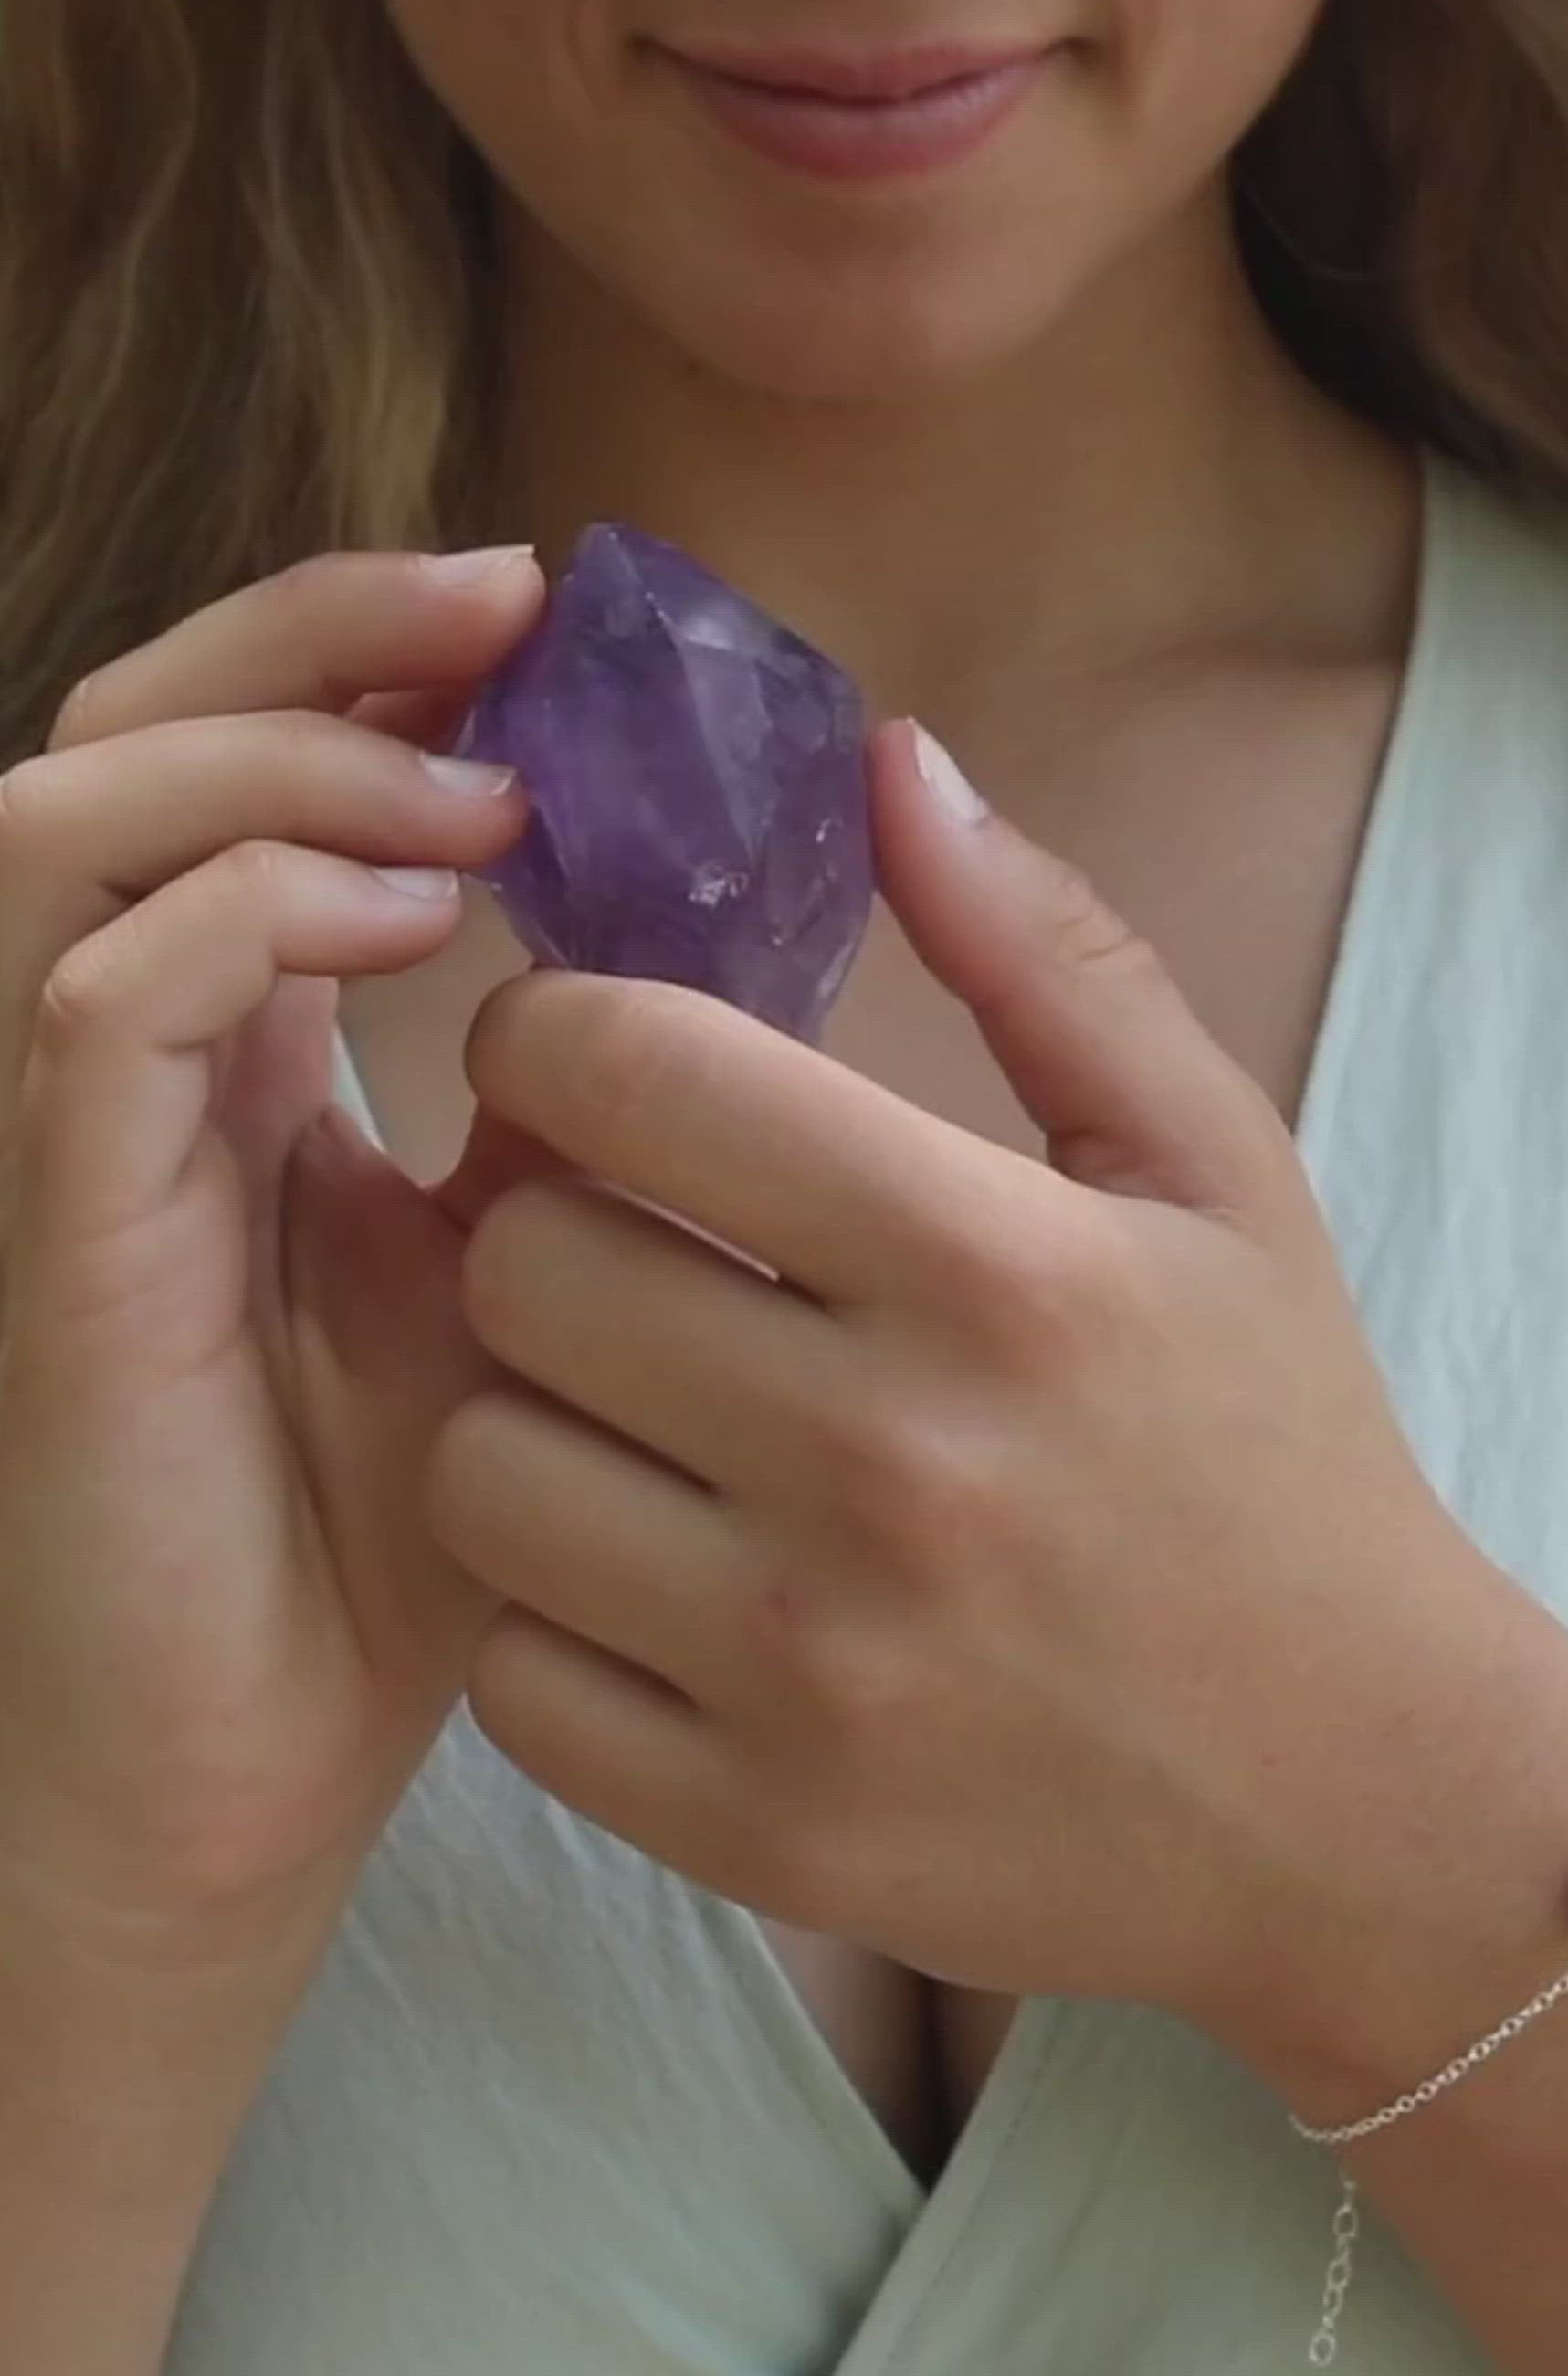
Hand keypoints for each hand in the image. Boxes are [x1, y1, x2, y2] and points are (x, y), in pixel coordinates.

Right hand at [0, 543, 552, 1979]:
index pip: (241, 764)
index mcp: (229, 1040)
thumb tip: (697, 949)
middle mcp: (117, 1051)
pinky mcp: (55, 1233)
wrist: (256, 1774)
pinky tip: (416, 923)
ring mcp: (61, 1134)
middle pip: (127, 730)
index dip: (367, 652)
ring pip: (67, 816)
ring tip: (479, 788)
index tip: (549, 613)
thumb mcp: (527, 1274)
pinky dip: (246, 909)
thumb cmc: (398, 1536)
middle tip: (508, 601)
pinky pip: (96, 998)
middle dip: (313, 629)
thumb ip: (572, 1113)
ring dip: (282, 755)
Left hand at [425, 720, 1522, 2058]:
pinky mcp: (759, 1829)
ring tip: (637, 1416)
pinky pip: (511, 1674)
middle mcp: (890, 1462)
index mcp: (998, 1264)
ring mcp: (812, 1666)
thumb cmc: (1277, 1448)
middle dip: (541, 1227)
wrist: (1356, 1796)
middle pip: (519, 1267)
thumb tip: (889, 758)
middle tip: (625, 1245)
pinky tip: (661, 1580)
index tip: (595, 1065)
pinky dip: (553, 1618)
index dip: (560, 1036)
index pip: (628, 1073)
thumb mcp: (1219, 1169)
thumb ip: (1051, 951)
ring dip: (529, 1421)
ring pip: (477, 1473)